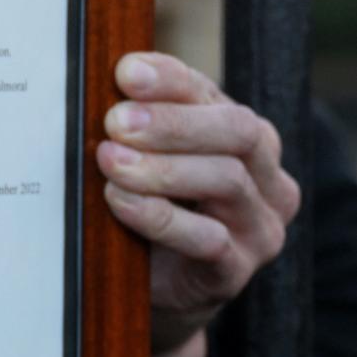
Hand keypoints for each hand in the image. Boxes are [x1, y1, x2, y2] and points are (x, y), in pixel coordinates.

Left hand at [97, 53, 299, 356]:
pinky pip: (209, 240)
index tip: (125, 73)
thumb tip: (92, 86)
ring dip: (162, 168)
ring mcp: (258, 225)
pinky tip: (122, 202)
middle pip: (236, 131)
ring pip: (227, 181)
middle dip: (171, 122)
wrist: (153, 284)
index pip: (210, 92)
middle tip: (116, 122)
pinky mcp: (236, 270)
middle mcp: (263, 175)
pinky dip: (161, 217)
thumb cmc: (149, 203)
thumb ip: (132, 122)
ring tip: (112, 162)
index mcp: (241, 133)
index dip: (168, 78)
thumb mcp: (143, 157)